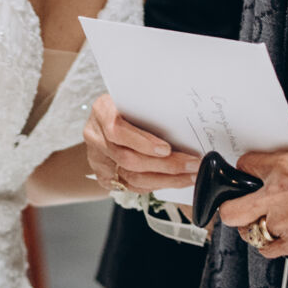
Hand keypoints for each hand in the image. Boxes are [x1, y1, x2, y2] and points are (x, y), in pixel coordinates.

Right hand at [83, 94, 197, 193]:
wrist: (105, 120)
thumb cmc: (126, 106)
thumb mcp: (134, 100)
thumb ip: (150, 110)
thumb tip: (183, 127)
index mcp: (101, 111)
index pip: (117, 130)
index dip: (142, 142)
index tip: (167, 149)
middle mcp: (96, 137)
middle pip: (128, 159)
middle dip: (165, 165)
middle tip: (191, 164)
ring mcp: (98, 159)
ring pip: (132, 177)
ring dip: (165, 179)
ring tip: (189, 176)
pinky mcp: (104, 177)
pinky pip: (132, 187)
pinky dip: (156, 185)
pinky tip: (174, 181)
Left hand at [216, 147, 287, 258]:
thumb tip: (274, 168)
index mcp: (286, 166)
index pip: (245, 165)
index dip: (247, 170)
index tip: (250, 175)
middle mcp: (281, 195)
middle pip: (232, 209)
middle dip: (233, 206)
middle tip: (240, 205)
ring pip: (248, 231)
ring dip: (255, 226)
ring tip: (268, 220)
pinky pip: (267, 250)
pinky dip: (269, 245)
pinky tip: (279, 236)